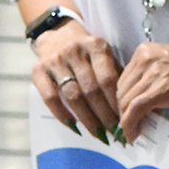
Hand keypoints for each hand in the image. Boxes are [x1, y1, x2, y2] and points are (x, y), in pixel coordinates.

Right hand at [31, 22, 120, 139]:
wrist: (57, 35)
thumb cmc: (88, 52)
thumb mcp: (104, 55)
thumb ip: (115, 74)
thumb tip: (131, 106)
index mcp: (96, 45)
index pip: (108, 78)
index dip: (115, 102)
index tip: (124, 120)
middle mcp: (75, 51)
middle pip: (91, 89)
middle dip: (104, 115)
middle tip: (113, 133)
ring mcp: (55, 60)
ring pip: (72, 95)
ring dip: (87, 119)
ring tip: (98, 134)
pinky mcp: (38, 70)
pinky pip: (50, 98)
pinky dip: (62, 114)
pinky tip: (74, 127)